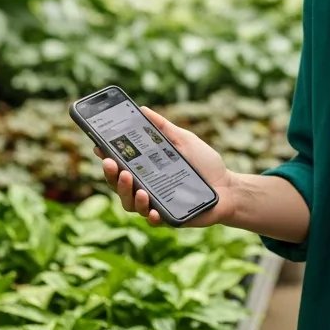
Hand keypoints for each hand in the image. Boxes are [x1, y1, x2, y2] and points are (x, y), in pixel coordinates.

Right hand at [95, 106, 236, 227]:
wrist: (229, 187)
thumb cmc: (205, 164)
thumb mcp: (184, 141)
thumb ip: (164, 128)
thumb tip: (143, 109)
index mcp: (146, 169)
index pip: (120, 164)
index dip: (107, 156)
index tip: (99, 146)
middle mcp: (146, 187)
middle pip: (118, 185)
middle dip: (111, 176)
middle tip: (112, 164)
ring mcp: (155, 204)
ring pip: (131, 205)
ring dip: (129, 195)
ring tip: (137, 186)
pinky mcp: (168, 218)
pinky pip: (153, 220)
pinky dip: (151, 215)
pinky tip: (153, 210)